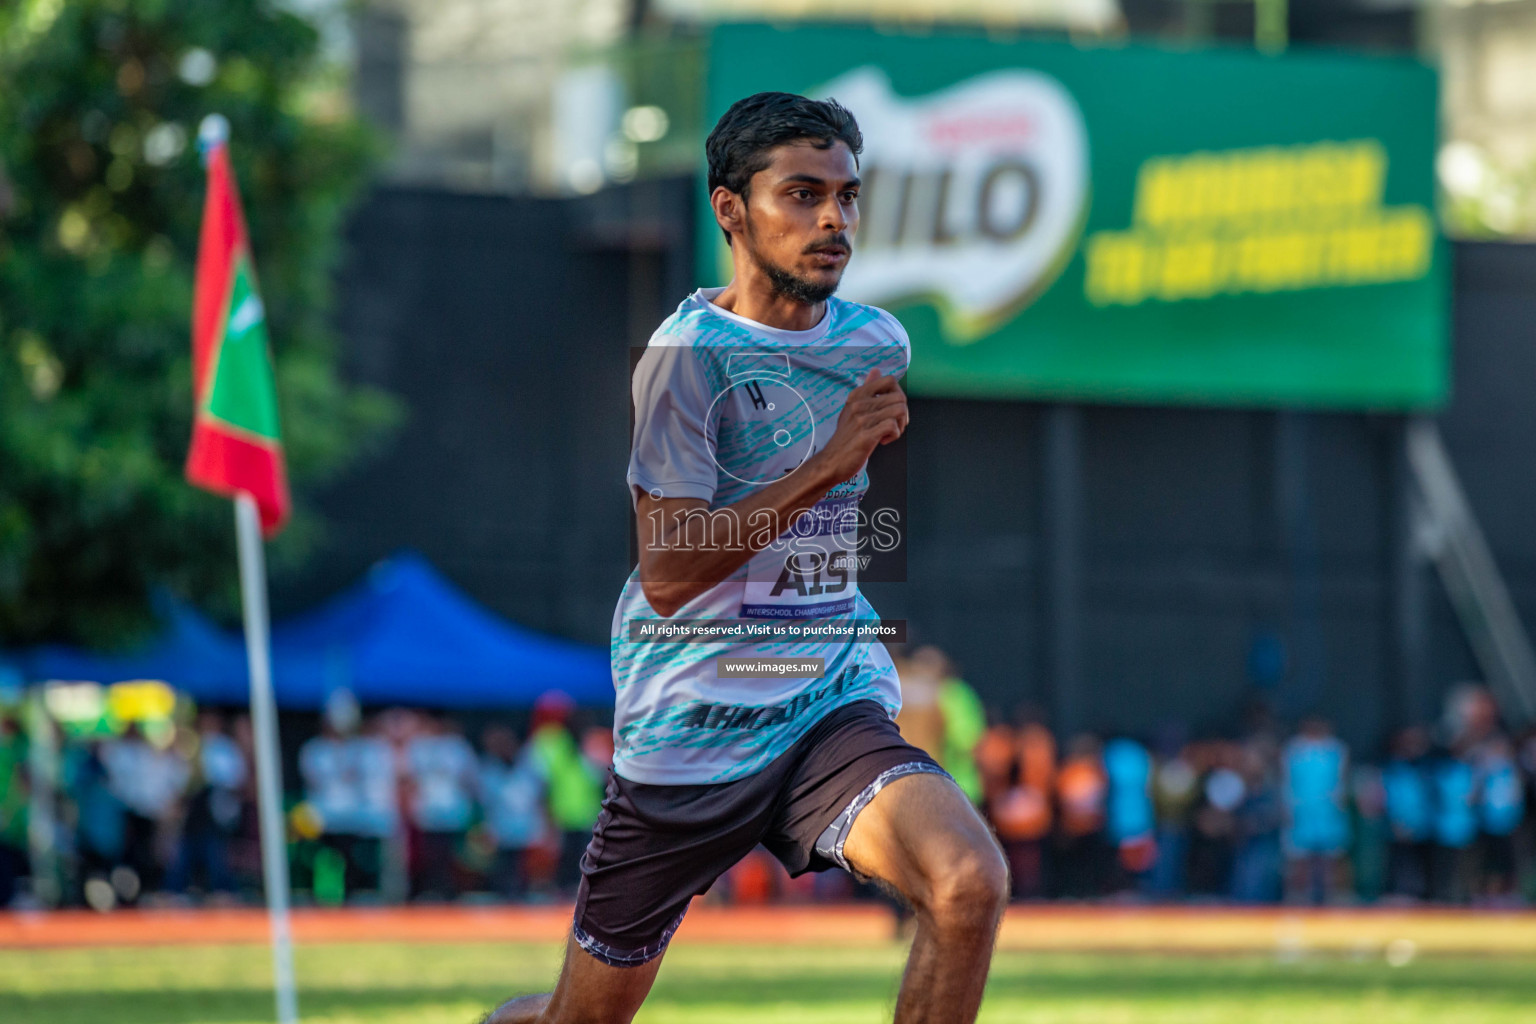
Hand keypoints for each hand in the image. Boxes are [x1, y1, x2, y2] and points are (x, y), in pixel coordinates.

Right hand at [813, 369, 907, 484]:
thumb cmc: (846, 437)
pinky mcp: (866, 435)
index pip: (889, 380)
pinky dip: (894, 435)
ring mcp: (862, 420)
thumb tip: (876, 370)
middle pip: (899, 397)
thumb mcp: (852, 409)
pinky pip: (892, 426)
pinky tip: (883, 441)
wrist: (831, 461)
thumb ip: (866, 390)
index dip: (898, 394)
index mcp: (857, 395)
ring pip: (899, 410)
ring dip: (900, 424)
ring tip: (889, 433)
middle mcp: (859, 404)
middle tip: (893, 426)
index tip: (891, 409)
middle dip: (903, 413)